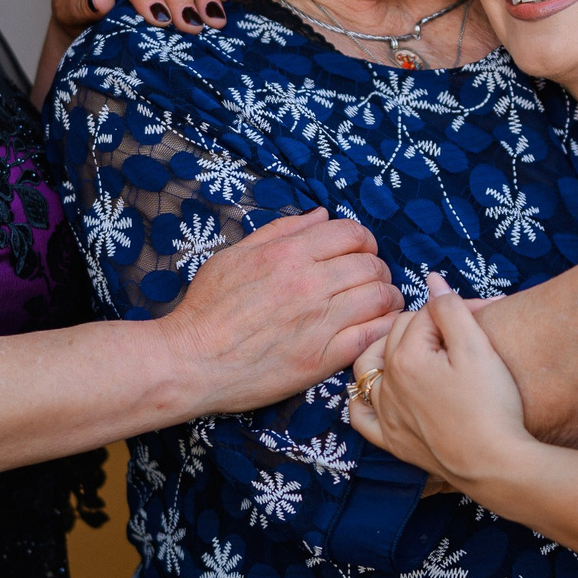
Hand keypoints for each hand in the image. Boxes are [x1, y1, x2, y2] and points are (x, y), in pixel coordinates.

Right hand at [161, 211, 401, 416]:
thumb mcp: (234, 256)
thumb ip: (280, 231)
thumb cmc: (206, 309)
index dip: (363, 239)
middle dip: (377, 267)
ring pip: (379, 296)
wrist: (190, 361)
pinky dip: (386, 326)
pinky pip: (373, 335)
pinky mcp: (322, 358)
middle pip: (370, 263)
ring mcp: (318, 322)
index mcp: (287, 255)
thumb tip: (320, 216)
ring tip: (382, 302)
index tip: (361, 251)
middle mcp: (308, 284)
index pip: (350, 233)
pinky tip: (381, 326)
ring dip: (388, 296)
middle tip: (372, 279)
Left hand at [351, 276, 530, 484]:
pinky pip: (361, 417)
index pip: (423, 315)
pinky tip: (378, 391)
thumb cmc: (492, 404)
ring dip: (385, 352)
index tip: (482, 314)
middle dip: (425, 326)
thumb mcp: (478, 347)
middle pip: (397, 336)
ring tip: (410, 347)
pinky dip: (363, 400)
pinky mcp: (393, 442)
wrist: (497, 464)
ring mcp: (386, 415)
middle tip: (460, 331)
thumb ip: (450, 309)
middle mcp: (387, 384)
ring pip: (369, 370)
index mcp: (406, 357)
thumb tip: (431, 280)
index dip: (454, 310)